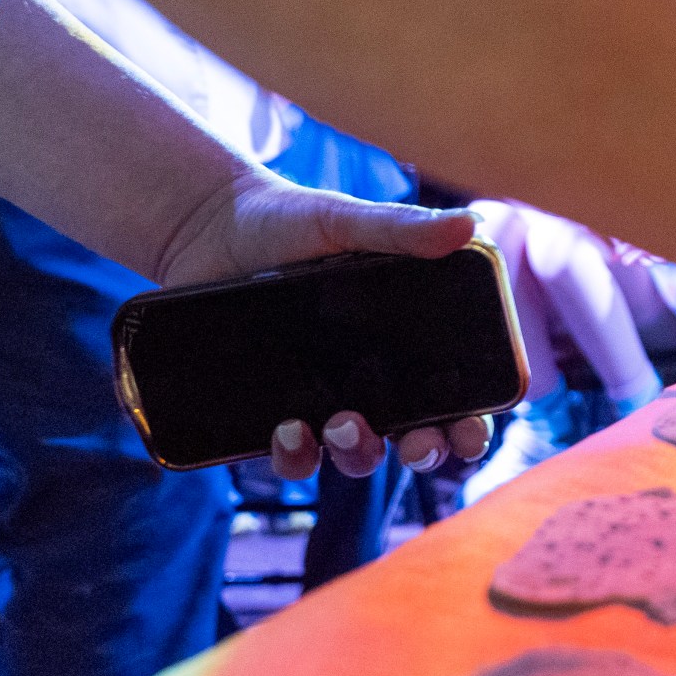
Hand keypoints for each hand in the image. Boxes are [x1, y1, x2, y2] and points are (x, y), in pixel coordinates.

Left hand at [153, 167, 493, 479]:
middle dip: (424, 453)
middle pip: (412, 436)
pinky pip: (290, 454)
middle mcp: (368, 378)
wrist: (204, 228)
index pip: (452, 392)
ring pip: (354, 453)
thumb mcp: (346, 220)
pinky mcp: (267, 411)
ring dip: (359, 454)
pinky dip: (295, 455)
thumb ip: (404, 228)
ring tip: (342, 427)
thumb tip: (468, 226)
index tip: (470, 432)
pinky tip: (287, 430)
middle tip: (415, 446)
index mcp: (402, 339)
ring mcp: (319, 397)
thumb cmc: (288, 220)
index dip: (469, 422)